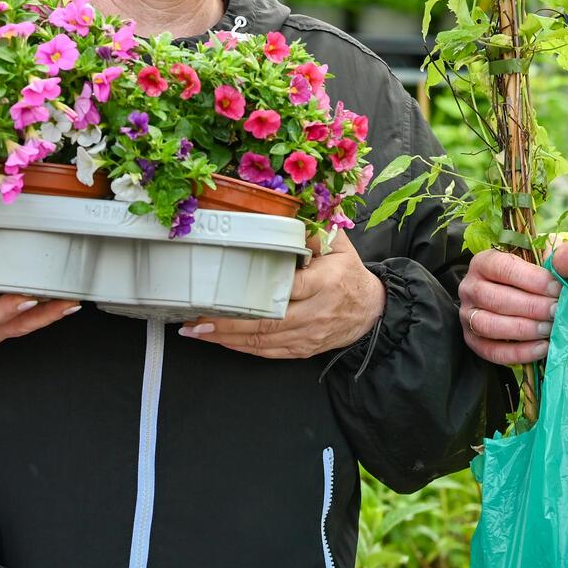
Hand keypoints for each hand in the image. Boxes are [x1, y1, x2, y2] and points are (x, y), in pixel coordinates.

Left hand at [177, 231, 383, 358]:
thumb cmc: (349, 273)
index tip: (228, 289)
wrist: (370, 312)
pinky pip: (268, 352)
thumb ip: (314, 230)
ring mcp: (308, 335)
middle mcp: (315, 312)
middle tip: (197, 319)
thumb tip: (287, 214)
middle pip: (269, 321)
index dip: (258, 292)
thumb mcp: (340, 245)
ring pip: (263, 341)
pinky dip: (241, 348)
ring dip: (227, 338)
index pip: (290, 287)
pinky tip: (219, 340)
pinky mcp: (302, 349)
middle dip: (229, 323)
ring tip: (196, 331)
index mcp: (325, 282)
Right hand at [460, 249, 557, 365]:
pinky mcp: (472, 340)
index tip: (556, 288)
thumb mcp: (532, 259)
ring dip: (524, 329)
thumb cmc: (523, 277)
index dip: (532, 279)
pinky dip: (519, 352)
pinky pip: (493, 351)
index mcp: (482, 263)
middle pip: (496, 299)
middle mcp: (469, 288)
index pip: (504, 268)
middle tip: (556, 310)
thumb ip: (545, 259)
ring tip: (549, 328)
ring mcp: (467, 316)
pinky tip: (542, 347)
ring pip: (490, 325)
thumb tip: (559, 266)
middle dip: (531, 307)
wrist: (506, 297)